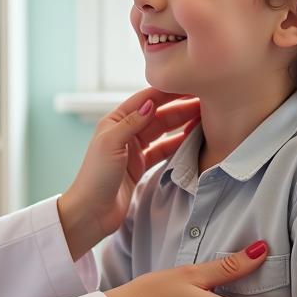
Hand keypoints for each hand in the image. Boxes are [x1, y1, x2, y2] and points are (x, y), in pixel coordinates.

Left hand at [57, 89, 199, 259]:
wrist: (91, 212)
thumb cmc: (94, 177)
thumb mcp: (111, 144)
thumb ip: (132, 122)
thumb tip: (151, 102)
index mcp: (114, 121)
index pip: (145, 99)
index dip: (167, 91)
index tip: (189, 84)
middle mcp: (124, 132)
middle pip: (157, 114)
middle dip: (180, 106)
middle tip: (204, 101)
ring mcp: (133, 149)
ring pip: (162, 131)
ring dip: (181, 124)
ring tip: (204, 117)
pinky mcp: (140, 166)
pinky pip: (163, 150)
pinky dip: (178, 144)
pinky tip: (193, 140)